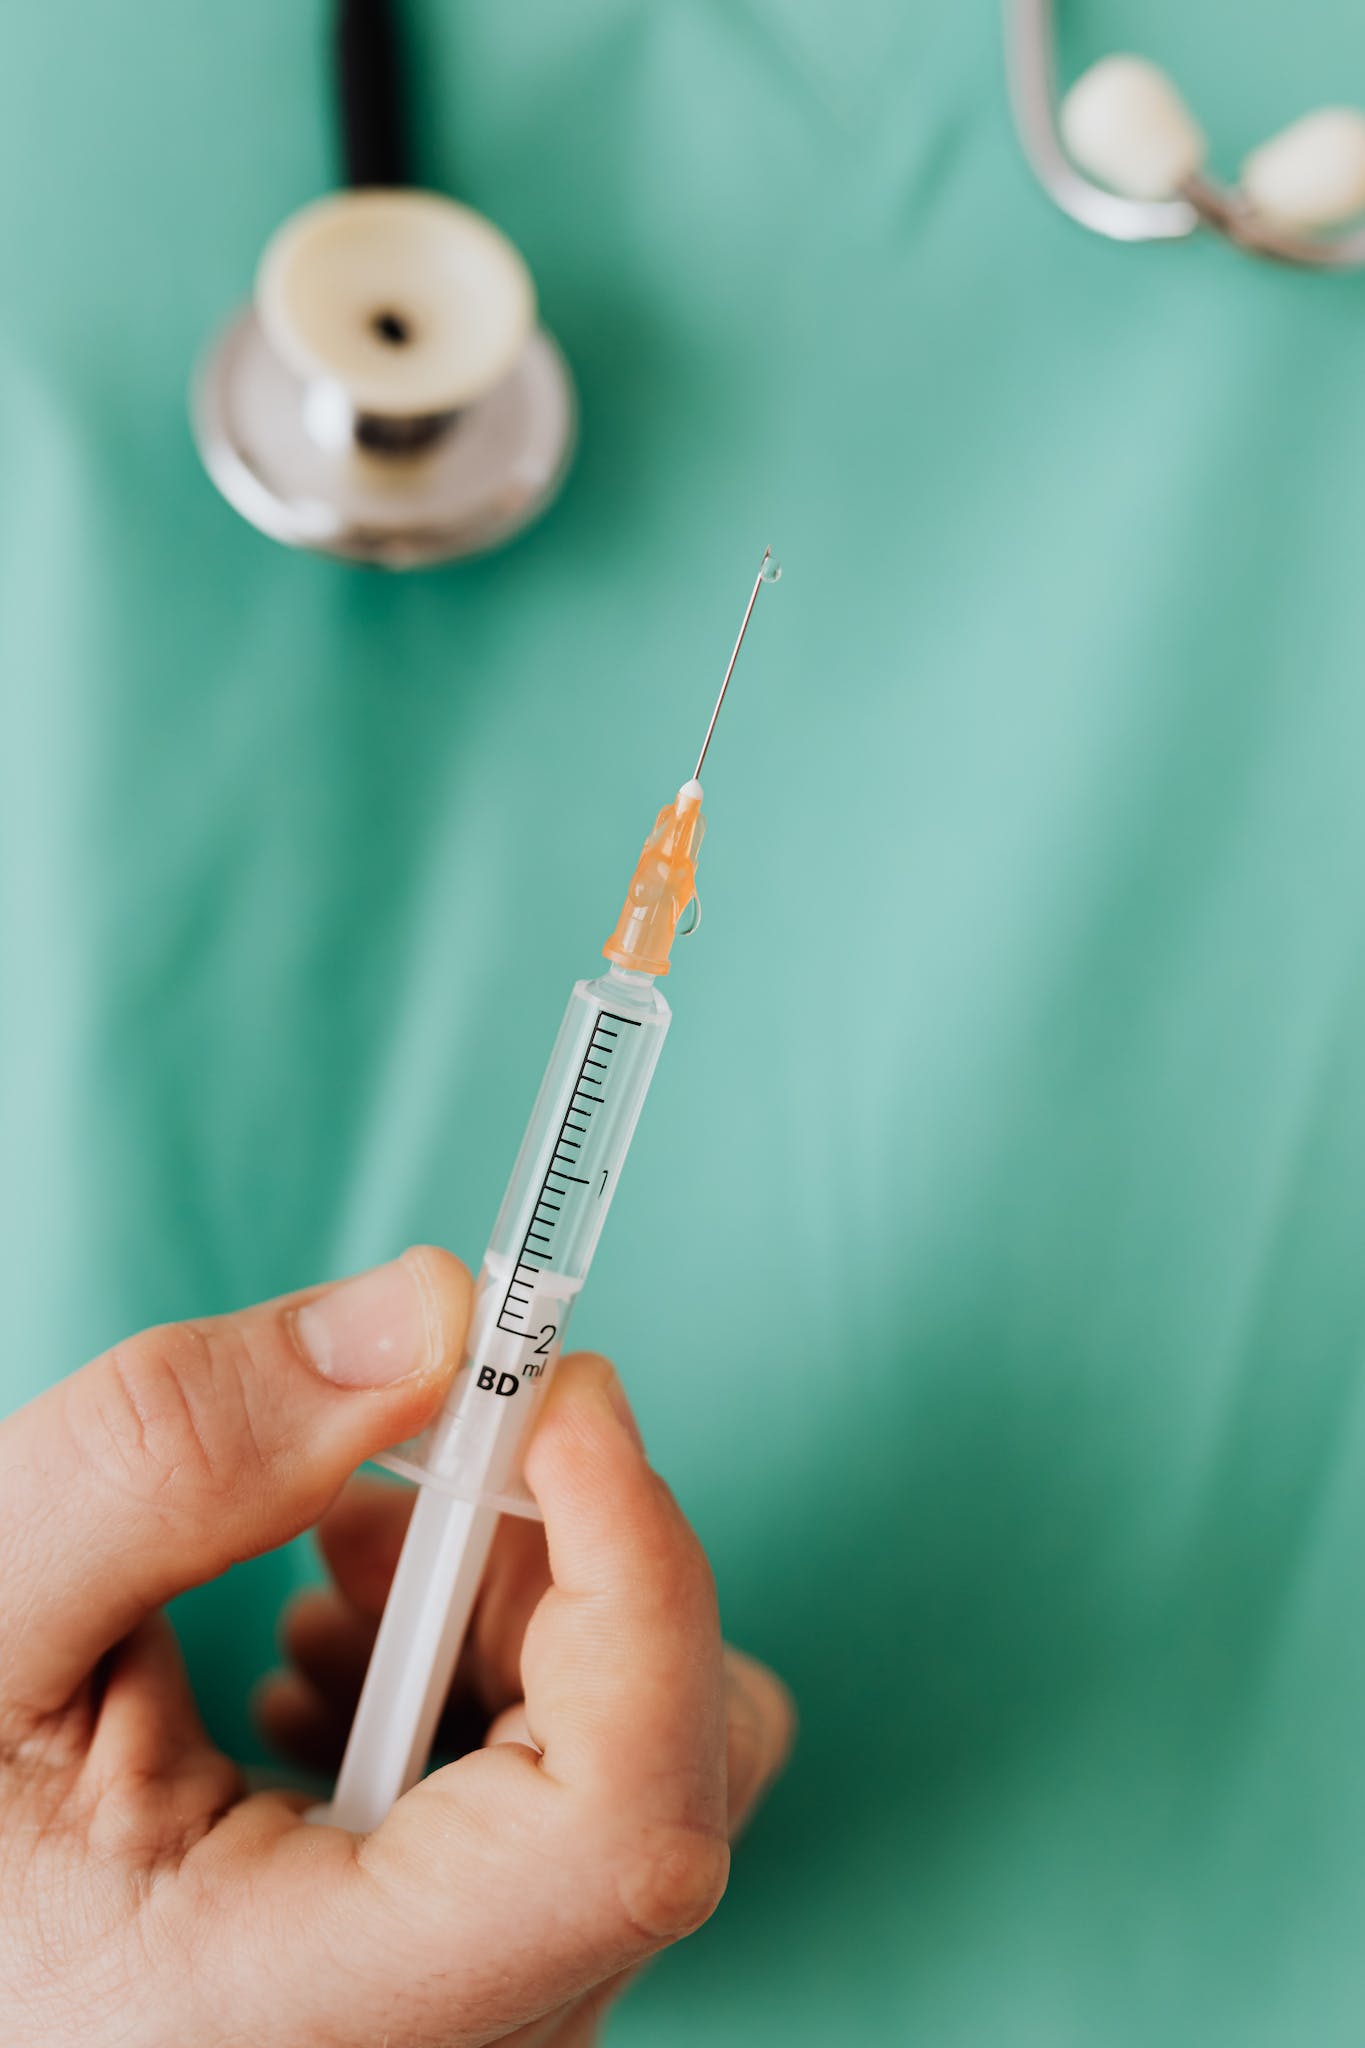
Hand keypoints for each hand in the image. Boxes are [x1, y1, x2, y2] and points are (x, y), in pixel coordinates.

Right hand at [0, 1250, 792, 2047]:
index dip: (635, 1578)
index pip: (627, 1827)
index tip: (565, 1394)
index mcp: (316, 2025)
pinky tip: (338, 1677)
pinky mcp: (495, 1992)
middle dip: (547, 1567)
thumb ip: (177, 1459)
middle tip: (385, 1492)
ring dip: (513, 1613)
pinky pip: (600, 1805)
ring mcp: (493, 2037)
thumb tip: (429, 1314)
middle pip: (670, 1768)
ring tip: (325, 1588)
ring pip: (655, 1768)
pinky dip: (500, 1680)